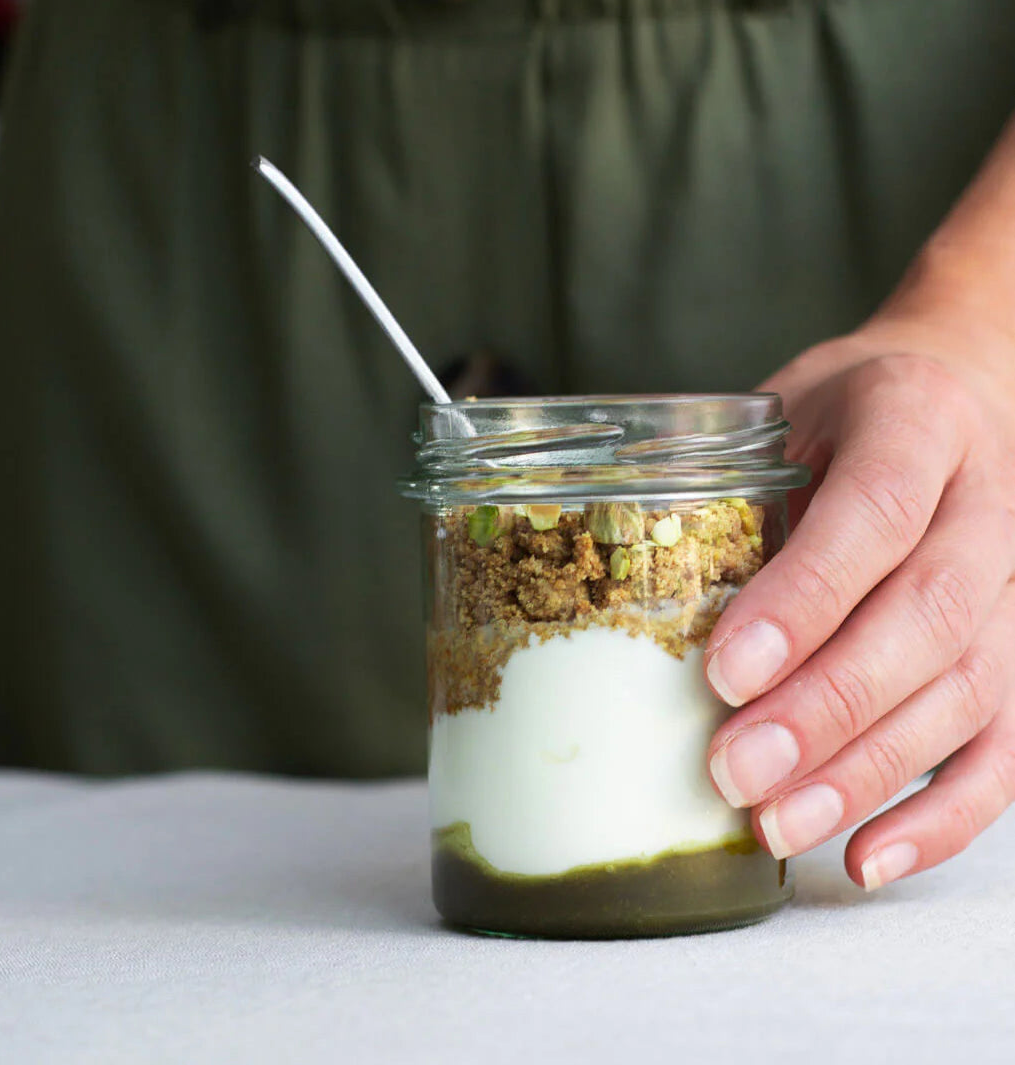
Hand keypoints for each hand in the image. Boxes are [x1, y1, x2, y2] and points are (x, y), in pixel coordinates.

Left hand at [704, 311, 1014, 890]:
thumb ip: (734, 492)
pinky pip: (1005, 746)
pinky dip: (941, 815)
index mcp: (917, 419)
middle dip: (825, 707)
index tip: (725, 672)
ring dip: (867, 771)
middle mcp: (988, 503)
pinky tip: (867, 857)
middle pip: (925, 617)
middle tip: (734, 771)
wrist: (952, 397)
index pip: (875, 512)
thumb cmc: (842, 412)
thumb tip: (638, 600)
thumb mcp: (782, 414)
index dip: (805, 599)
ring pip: (967, 691)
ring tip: (778, 823)